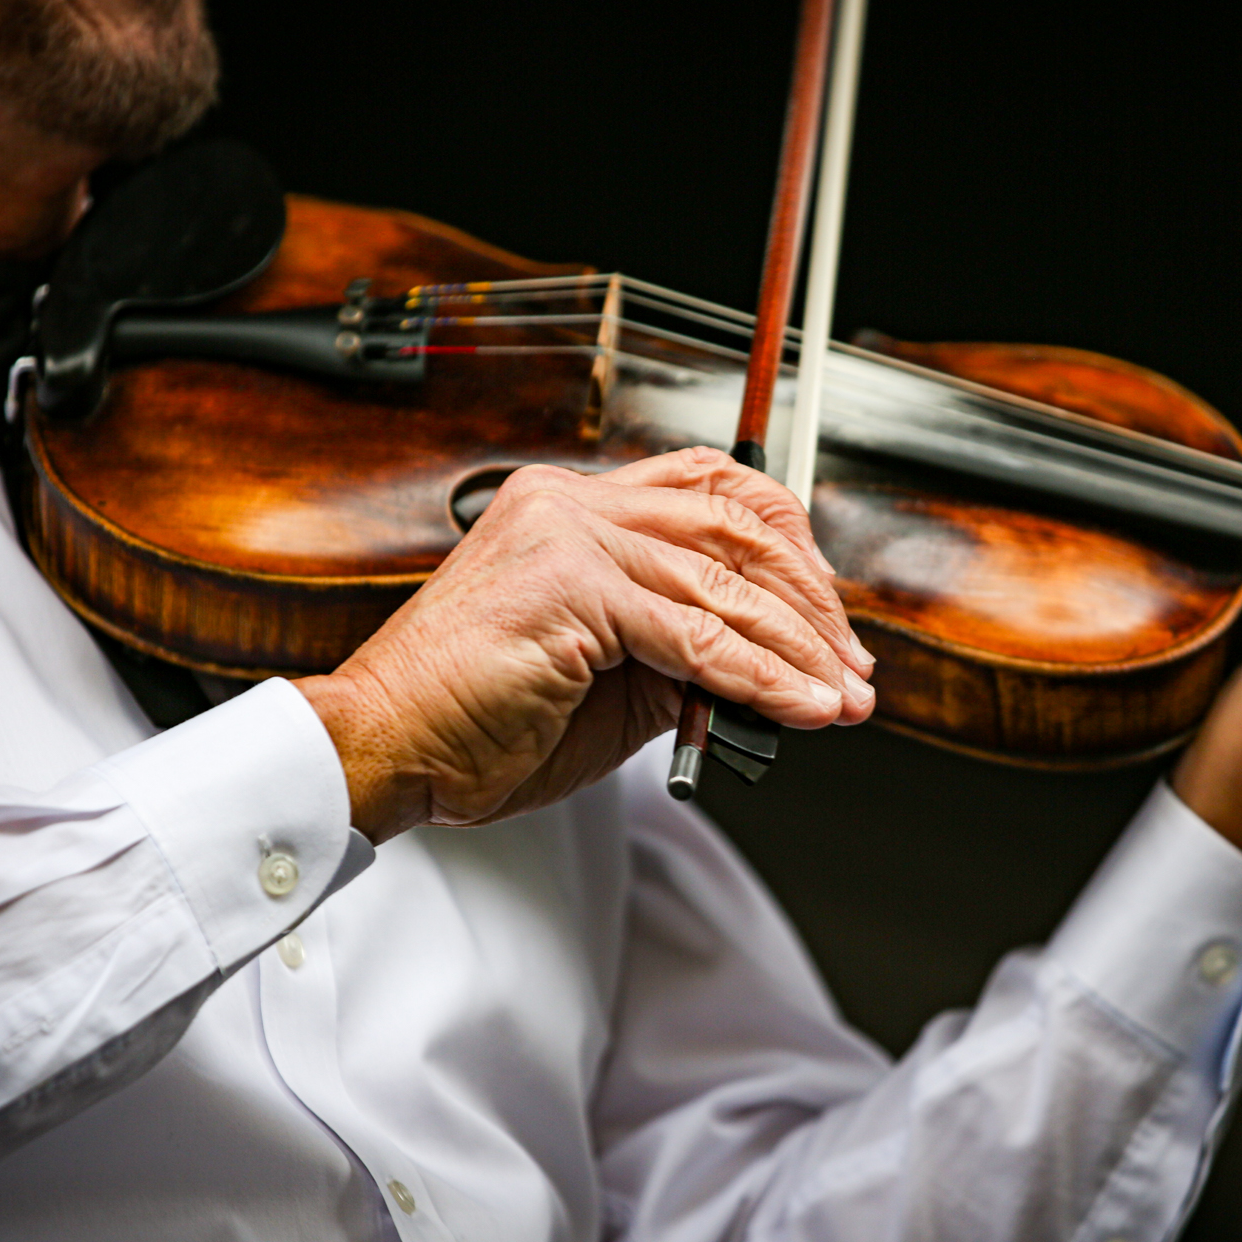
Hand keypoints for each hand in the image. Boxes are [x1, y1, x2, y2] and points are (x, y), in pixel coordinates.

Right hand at [294, 448, 875, 839]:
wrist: (388, 750)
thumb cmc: (477, 722)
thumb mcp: (611, 680)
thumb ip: (685, 654)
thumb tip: (775, 668)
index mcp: (572, 507)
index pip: (711, 492)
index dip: (787, 544)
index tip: (826, 613)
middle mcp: (572, 504)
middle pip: (735, 528)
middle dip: (812, 604)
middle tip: (852, 664)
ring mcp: (569, 539)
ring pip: (726, 585)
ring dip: (801, 650)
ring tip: (842, 697)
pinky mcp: (572, 590)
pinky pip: (697, 636)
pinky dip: (761, 678)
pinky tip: (799, 707)